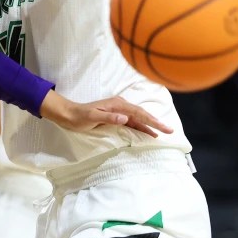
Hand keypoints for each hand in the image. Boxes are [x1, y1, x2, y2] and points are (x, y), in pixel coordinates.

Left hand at [39, 92, 172, 137]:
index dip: (152, 120)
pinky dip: (140, 127)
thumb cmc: (79, 116)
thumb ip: (109, 117)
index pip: (138, 113)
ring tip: (162, 133)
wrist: (68, 114)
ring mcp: (118, 111)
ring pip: (137, 118)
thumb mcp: (92, 117)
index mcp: (117, 104)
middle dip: (155, 122)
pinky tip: (146, 132)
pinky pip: (131, 122)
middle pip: (141, 114)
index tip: (163, 128)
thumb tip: (126, 118)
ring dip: (149, 125)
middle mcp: (120, 105)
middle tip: (169, 131)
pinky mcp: (114, 117)